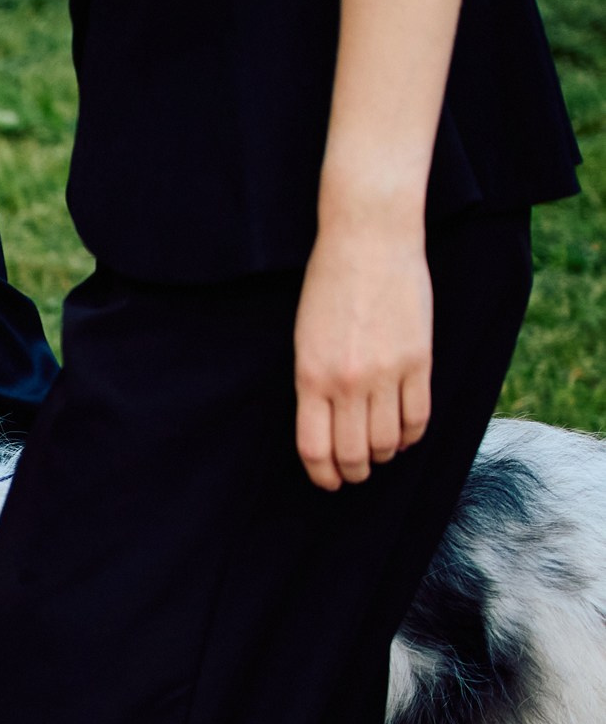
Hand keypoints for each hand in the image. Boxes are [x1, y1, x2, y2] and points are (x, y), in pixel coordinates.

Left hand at [292, 214, 433, 491]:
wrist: (369, 241)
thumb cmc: (328, 286)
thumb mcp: (304, 340)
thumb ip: (314, 384)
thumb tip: (327, 425)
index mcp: (310, 378)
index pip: (315, 448)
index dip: (323, 474)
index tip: (328, 482)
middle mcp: (347, 382)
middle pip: (352, 453)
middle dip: (353, 472)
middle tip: (356, 474)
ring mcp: (385, 372)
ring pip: (387, 440)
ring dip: (383, 456)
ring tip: (380, 455)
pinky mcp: (419, 359)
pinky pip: (418, 415)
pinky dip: (411, 435)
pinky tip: (405, 436)